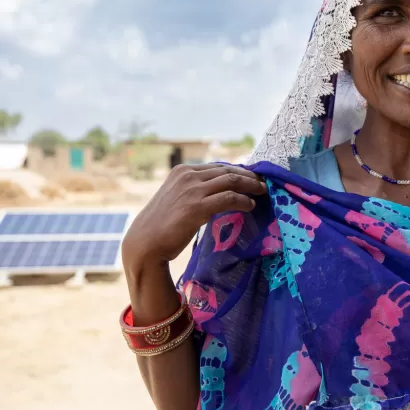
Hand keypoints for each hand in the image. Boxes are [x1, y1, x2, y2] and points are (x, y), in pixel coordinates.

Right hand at [122, 164, 267, 267]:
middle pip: (228, 171)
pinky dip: (244, 201)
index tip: (252, 177)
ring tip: (263, 192)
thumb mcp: (176, 197)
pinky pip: (229, 199)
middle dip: (249, 176)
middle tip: (263, 183)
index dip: (238, 171)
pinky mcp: (197, 207)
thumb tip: (220, 189)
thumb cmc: (161, 224)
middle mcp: (187, 176)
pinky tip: (250, 206)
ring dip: (251, 186)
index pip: (218, 166)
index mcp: (182, 171)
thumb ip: (194, 189)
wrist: (145, 242)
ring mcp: (192, 190)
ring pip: (232, 181)